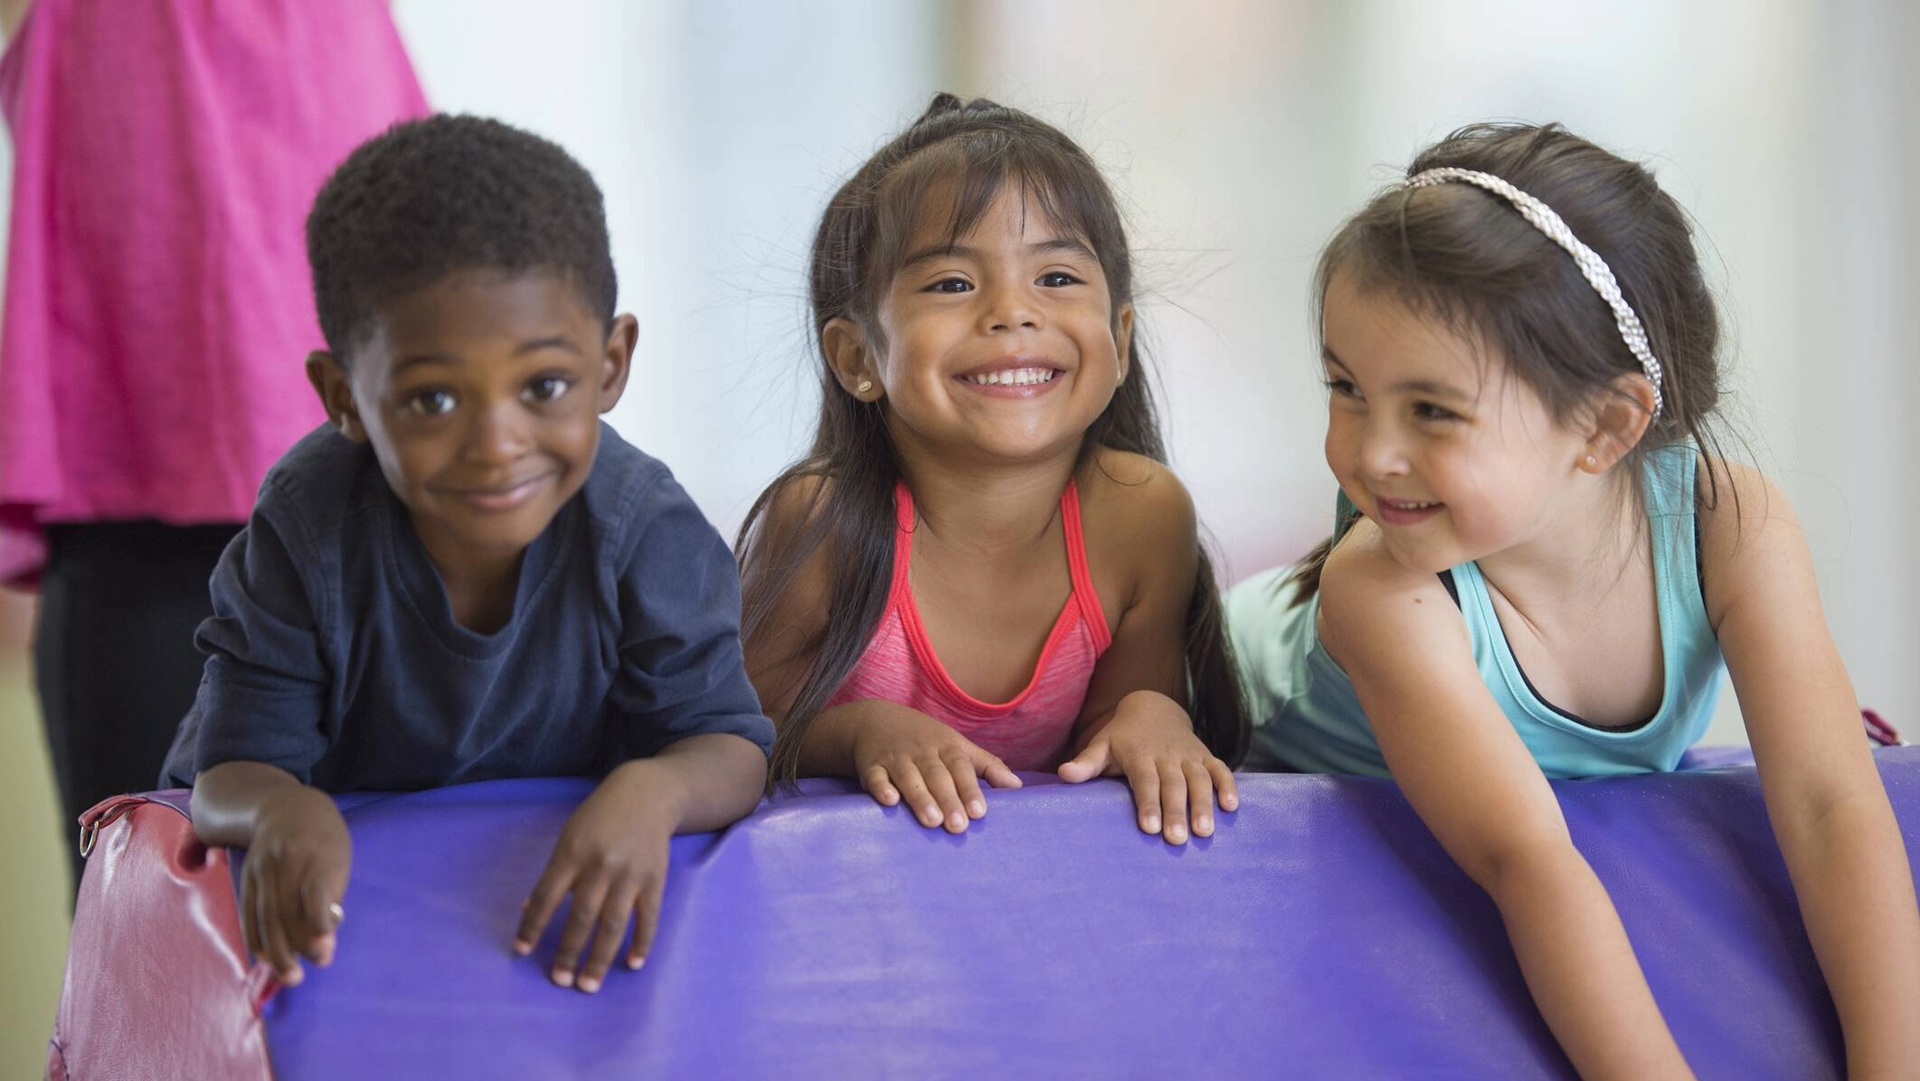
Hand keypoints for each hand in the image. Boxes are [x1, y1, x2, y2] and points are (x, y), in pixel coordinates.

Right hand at [241, 786, 350, 985]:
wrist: (287, 808)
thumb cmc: (324, 841)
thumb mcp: (337, 860)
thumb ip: (331, 899)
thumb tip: (324, 944)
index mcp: (318, 854)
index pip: (315, 891)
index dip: (318, 922)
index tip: (324, 952)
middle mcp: (287, 859)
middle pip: (285, 908)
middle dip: (294, 946)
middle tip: (302, 977)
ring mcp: (263, 867)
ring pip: (265, 913)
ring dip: (275, 949)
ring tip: (287, 976)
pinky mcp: (247, 875)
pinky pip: (249, 909)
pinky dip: (255, 936)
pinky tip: (264, 956)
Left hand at [514, 761, 676, 992]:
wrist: (647, 795)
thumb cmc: (600, 818)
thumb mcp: (569, 836)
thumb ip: (554, 874)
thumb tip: (531, 910)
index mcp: (573, 852)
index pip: (547, 896)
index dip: (533, 925)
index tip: (521, 951)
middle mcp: (601, 865)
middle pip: (581, 917)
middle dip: (569, 952)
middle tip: (559, 981)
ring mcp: (631, 874)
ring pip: (613, 924)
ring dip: (600, 958)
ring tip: (589, 985)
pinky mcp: (655, 879)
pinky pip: (648, 918)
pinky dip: (641, 942)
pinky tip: (632, 964)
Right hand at [851, 705, 1022, 832]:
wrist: (876, 719)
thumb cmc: (926, 739)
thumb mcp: (958, 745)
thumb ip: (987, 766)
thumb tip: (1017, 786)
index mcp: (946, 747)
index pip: (961, 767)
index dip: (970, 789)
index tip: (980, 813)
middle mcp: (922, 752)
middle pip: (937, 775)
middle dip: (948, 799)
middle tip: (958, 827)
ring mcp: (896, 758)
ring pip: (909, 777)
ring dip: (920, 797)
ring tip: (932, 821)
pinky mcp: (871, 766)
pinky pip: (875, 777)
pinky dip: (881, 788)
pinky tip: (889, 801)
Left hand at [1057, 690, 1238, 844]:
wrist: (1153, 707)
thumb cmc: (1122, 737)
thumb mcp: (1102, 745)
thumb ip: (1085, 763)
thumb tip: (1063, 775)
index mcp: (1140, 754)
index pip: (1145, 780)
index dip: (1148, 803)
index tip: (1150, 828)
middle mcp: (1167, 754)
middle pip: (1173, 784)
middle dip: (1176, 811)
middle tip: (1177, 840)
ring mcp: (1189, 755)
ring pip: (1199, 778)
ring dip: (1204, 804)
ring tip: (1205, 832)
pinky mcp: (1205, 755)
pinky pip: (1220, 768)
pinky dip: (1228, 785)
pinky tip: (1231, 807)